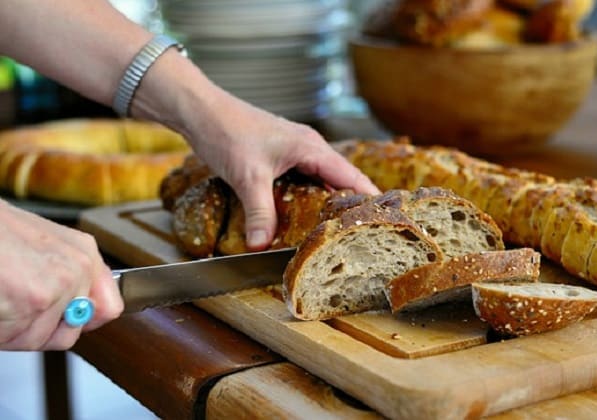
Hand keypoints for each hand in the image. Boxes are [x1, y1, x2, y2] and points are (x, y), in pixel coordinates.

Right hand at [0, 201, 122, 350]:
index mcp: (84, 253)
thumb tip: (90, 310)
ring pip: (37, 339)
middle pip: (68, 333)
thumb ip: (71, 275)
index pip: (109, 308)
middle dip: (36, 328)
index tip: (64, 322)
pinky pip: (14, 339)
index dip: (82, 322)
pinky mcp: (34, 301)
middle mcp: (79, 269)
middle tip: (11, 301)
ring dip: (11, 330)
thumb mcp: (42, 243)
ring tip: (0, 297)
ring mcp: (59, 287)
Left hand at [177, 91, 379, 249]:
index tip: (385, 219)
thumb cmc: (226, 132)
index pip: (351, 175)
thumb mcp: (247, 177)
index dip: (369, 197)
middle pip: (342, 178)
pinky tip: (308, 213)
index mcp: (311, 147)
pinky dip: (312, 194)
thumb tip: (262, 245)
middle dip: (353, 203)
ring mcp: (295, 149)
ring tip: (342, 228)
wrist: (201, 111)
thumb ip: (259, 213)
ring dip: (332, 199)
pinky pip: (307, 176)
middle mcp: (309, 146)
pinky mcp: (281, 154)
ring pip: (324, 178)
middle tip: (365, 232)